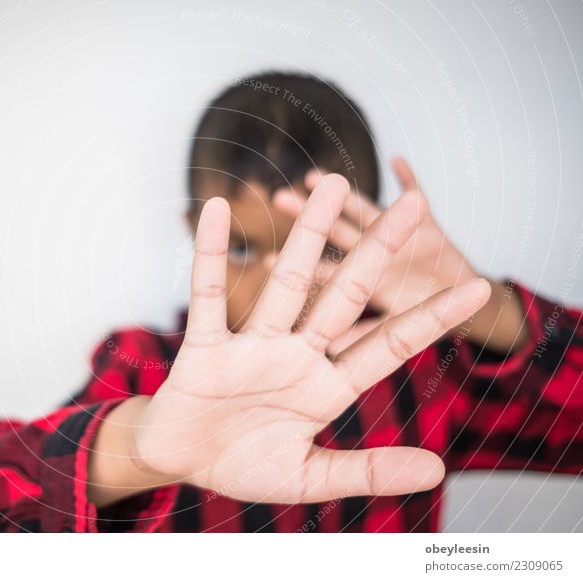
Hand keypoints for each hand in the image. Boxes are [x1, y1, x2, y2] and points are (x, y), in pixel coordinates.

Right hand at [130, 174, 490, 503]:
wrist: (182, 461)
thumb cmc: (243, 466)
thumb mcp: (310, 478)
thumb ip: (369, 472)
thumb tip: (438, 471)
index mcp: (327, 387)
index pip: (388, 345)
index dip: (432, 318)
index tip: (476, 286)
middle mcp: (296, 355)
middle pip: (345, 295)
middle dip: (380, 251)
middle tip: (414, 206)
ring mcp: (253, 346)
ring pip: (286, 283)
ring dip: (308, 234)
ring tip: (334, 183)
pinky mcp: (206, 344)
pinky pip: (208, 293)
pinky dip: (210, 253)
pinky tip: (218, 210)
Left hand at [274, 158, 524, 354]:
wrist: (475, 309)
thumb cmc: (430, 327)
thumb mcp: (396, 333)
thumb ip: (365, 335)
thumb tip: (331, 347)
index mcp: (359, 296)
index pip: (321, 280)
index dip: (296, 270)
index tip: (266, 263)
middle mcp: (372, 262)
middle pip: (333, 239)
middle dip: (308, 219)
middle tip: (278, 200)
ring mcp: (398, 241)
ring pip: (363, 213)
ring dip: (343, 195)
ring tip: (312, 175)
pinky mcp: (429, 226)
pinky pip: (419, 195)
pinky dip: (409, 178)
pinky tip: (396, 159)